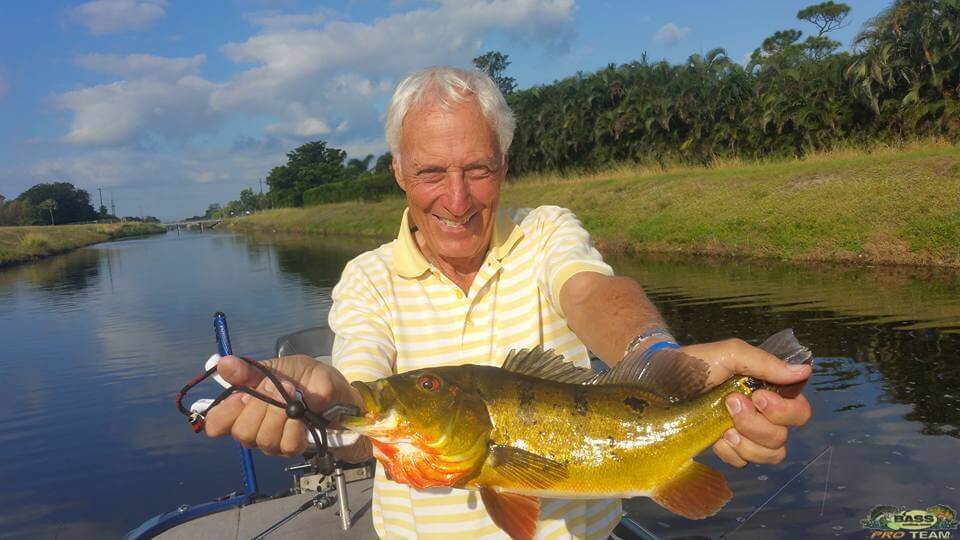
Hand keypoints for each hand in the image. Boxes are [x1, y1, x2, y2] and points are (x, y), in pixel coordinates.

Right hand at [204, 354, 361, 456]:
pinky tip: (304, 416)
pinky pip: (286, 446)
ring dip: (281, 415)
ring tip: (296, 397)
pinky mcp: (292, 449)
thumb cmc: (310, 378)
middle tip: (282, 386)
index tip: (243, 396)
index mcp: (244, 405)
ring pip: (263, 439)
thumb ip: (254, 369)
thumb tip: (223, 363)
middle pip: (241, 431)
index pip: (215, 423)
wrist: (343, 392)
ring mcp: (272, 442)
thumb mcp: (285, 366)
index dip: (223, 413)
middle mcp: (253, 428)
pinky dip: (296, 427)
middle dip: (262, 406)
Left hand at [680, 339, 812, 467]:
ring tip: (722, 426)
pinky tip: (714, 438)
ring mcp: (746, 434)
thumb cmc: (694, 363)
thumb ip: (765, 363)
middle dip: (757, 424)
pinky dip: (730, 452)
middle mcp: (762, 415)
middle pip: (784, 436)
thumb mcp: (729, 354)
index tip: (757, 396)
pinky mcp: (728, 449)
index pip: (799, 411)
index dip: (785, 411)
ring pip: (769, 454)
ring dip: (746, 441)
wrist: (657, 381)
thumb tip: (804, 370)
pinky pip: (744, 463)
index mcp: (768, 390)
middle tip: (730, 404)